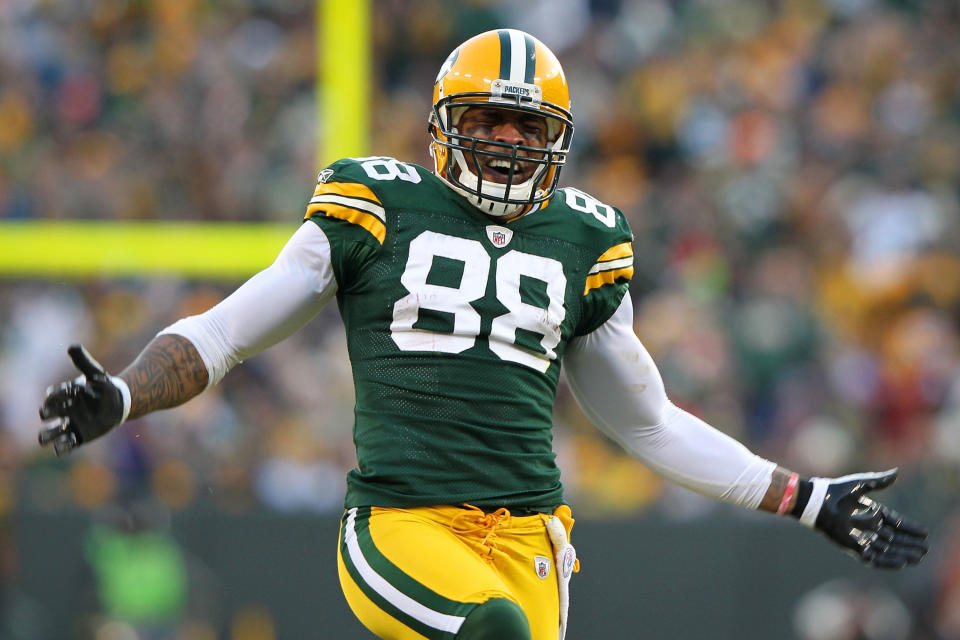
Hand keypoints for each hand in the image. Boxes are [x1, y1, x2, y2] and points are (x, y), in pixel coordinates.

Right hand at [38, 344, 128, 455]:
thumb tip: (72, 346)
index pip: (52, 396)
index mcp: (65, 396)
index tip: (70, 392)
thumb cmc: (105, 387)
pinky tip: (71, 440)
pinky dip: (62, 447)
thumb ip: (84, 362)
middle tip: (56, 413)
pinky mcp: (78, 438)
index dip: (56, 395)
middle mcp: (63, 411)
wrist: (119, 404)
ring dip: (47, 435)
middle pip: (45, 414)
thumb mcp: (96, 373)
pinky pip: (64, 447)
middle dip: (47, 413)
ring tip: (54, 433)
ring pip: (47, 435)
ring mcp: (70, 425)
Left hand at [802, 469, 928, 568]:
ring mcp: (861, 537)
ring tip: (918, 557)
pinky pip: (873, 558)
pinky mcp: (853, 547)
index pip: (895, 522)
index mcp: (871, 512)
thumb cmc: (836, 491)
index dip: (910, 528)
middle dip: (910, 543)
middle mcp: (868, 526)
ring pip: (887, 549)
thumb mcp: (860, 484)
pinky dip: (888, 561)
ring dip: (903, 554)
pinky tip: (902, 563)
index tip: (924, 533)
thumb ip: (879, 480)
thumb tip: (897, 472)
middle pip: (894, 538)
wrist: (817, 503)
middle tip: (925, 549)